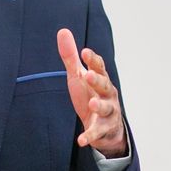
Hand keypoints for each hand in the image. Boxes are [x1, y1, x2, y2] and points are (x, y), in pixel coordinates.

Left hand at [57, 28, 126, 157]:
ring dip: (99, 105)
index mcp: (101, 79)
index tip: (84, 51)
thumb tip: (63, 31)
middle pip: (105, 85)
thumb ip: (71, 57)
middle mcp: (108, 94)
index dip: (93, 59)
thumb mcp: (78, 76)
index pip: (99, 67)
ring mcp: (107, 112)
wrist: (105, 126)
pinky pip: (97, 133)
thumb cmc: (90, 94)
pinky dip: (90, 136)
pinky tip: (81, 140)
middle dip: (97, 80)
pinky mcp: (103, 129)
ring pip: (105, 108)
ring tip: (91, 104)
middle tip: (88, 74)